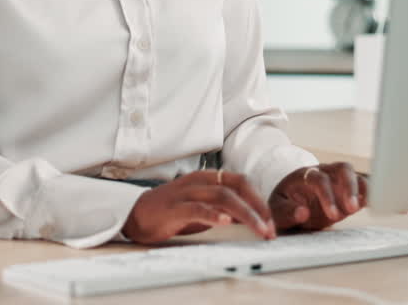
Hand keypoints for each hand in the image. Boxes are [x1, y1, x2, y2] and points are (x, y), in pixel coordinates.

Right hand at [121, 170, 275, 244]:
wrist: (135, 214)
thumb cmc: (172, 212)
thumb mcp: (203, 209)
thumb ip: (225, 209)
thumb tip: (251, 217)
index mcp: (207, 178)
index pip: (241, 182)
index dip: (259, 199)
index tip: (272, 221)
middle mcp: (199, 181)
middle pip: (236, 186)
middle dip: (258, 207)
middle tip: (271, 228)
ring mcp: (186, 193)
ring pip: (223, 196)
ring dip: (245, 214)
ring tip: (259, 229)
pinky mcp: (174, 208)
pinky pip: (197, 208)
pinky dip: (214, 214)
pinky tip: (225, 222)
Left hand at [270, 163, 366, 231]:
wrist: (289, 202)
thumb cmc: (283, 205)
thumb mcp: (277, 210)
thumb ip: (287, 212)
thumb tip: (303, 212)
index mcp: (305, 175)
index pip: (319, 179)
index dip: (328, 196)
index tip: (333, 215)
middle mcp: (324, 172)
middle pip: (343, 168)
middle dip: (349, 187)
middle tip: (351, 208)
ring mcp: (337, 180)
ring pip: (355, 175)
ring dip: (361, 190)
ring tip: (361, 207)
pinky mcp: (347, 190)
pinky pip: (362, 186)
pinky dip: (368, 193)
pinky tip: (369, 205)